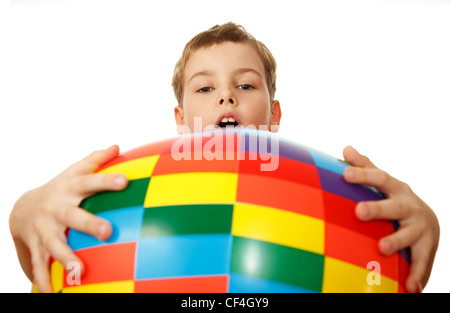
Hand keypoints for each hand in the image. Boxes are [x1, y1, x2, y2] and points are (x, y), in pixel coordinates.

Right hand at [9, 145, 127, 292]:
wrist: (23, 208)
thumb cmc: (61, 188)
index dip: (106, 181)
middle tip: (107, 231)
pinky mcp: (37, 248)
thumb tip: (117, 146)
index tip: (124, 181)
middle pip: (73, 216)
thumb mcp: (74, 171)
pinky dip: (44, 282)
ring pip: (55, 245)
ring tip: (79, 271)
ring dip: (66, 258)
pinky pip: (40, 267)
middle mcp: (57, 209)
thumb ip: (95, 160)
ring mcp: (45, 230)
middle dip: (88, 224)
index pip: (90, 182)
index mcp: (70, 189)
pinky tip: (50, 295)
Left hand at [342, 146, 438, 292]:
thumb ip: (365, 166)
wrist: (428, 220)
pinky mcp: (426, 248)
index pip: (380, 178)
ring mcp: (420, 228)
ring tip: (383, 248)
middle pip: (395, 206)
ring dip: (397, 241)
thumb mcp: (384, 182)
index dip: (363, 175)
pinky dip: (417, 274)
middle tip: (358, 211)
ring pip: (410, 234)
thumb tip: (346, 148)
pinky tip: (410, 287)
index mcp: (396, 189)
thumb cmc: (395, 198)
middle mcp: (410, 206)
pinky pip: (421, 262)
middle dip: (378, 209)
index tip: (345, 174)